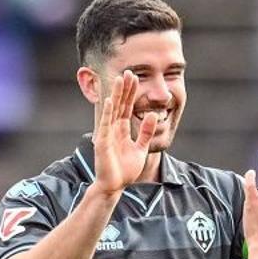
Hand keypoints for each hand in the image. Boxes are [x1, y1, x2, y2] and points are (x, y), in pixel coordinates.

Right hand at [92, 70, 156, 195]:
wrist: (115, 186)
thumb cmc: (125, 170)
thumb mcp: (140, 149)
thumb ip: (146, 133)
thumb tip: (155, 115)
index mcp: (122, 130)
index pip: (127, 106)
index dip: (131, 92)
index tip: (135, 77)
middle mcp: (113, 129)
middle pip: (120, 104)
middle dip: (124, 88)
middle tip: (128, 71)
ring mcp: (107, 134)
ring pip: (112, 110)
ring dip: (116, 95)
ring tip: (119, 79)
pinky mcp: (102, 143)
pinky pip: (105, 125)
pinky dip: (108, 113)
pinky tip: (110, 101)